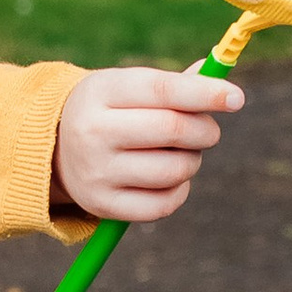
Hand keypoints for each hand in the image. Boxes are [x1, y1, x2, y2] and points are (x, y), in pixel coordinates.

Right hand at [51, 63, 243, 219]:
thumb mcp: (129, 87)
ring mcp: (96, 172)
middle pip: (173, 130)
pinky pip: (164, 204)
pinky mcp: (103, 206)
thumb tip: (224, 88)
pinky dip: (180, 190)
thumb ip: (176, 86)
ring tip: (182, 153)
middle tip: (208, 130)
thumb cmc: (110, 110)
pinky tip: (171, 178)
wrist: (54, 148)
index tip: (237, 98)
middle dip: (205, 130)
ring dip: (193, 161)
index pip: (164, 90)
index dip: (206, 93)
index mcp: (102, 91)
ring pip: (174, 170)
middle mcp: (93, 131)